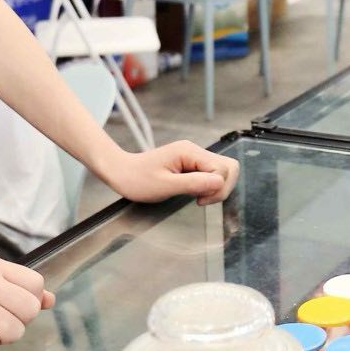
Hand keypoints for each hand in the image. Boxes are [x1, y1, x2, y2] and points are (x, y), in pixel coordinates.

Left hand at [102, 140, 239, 204]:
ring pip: (222, 170)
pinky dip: (207, 186)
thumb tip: (219, 182)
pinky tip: (194, 192)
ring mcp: (193, 156)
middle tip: (201, 199)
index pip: (222, 168)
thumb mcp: (165, 186)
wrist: (121, 172)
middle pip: (228, 167)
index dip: (216, 188)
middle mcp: (194, 150)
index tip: (198, 199)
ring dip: (215, 187)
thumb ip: (194, 183)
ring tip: (197, 196)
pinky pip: (211, 173)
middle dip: (221, 187)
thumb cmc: (138, 180)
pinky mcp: (191, 163)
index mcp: (189, 152)